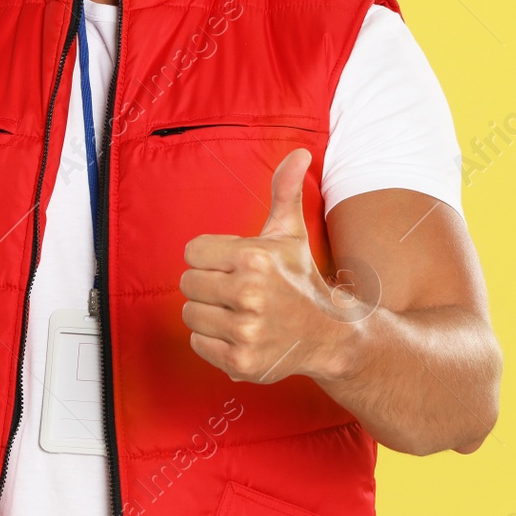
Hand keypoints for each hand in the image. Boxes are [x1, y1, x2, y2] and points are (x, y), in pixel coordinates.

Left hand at [179, 148, 356, 382]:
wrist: (328, 334)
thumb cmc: (299, 278)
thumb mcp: (290, 232)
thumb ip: (285, 190)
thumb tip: (301, 152)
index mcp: (255, 258)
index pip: (192, 252)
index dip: (211, 257)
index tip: (234, 265)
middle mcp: (249, 294)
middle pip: (187, 284)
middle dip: (209, 285)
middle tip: (237, 290)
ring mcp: (245, 331)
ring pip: (190, 314)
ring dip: (209, 313)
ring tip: (239, 312)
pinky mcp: (240, 363)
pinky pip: (197, 343)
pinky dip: (213, 340)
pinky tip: (239, 333)